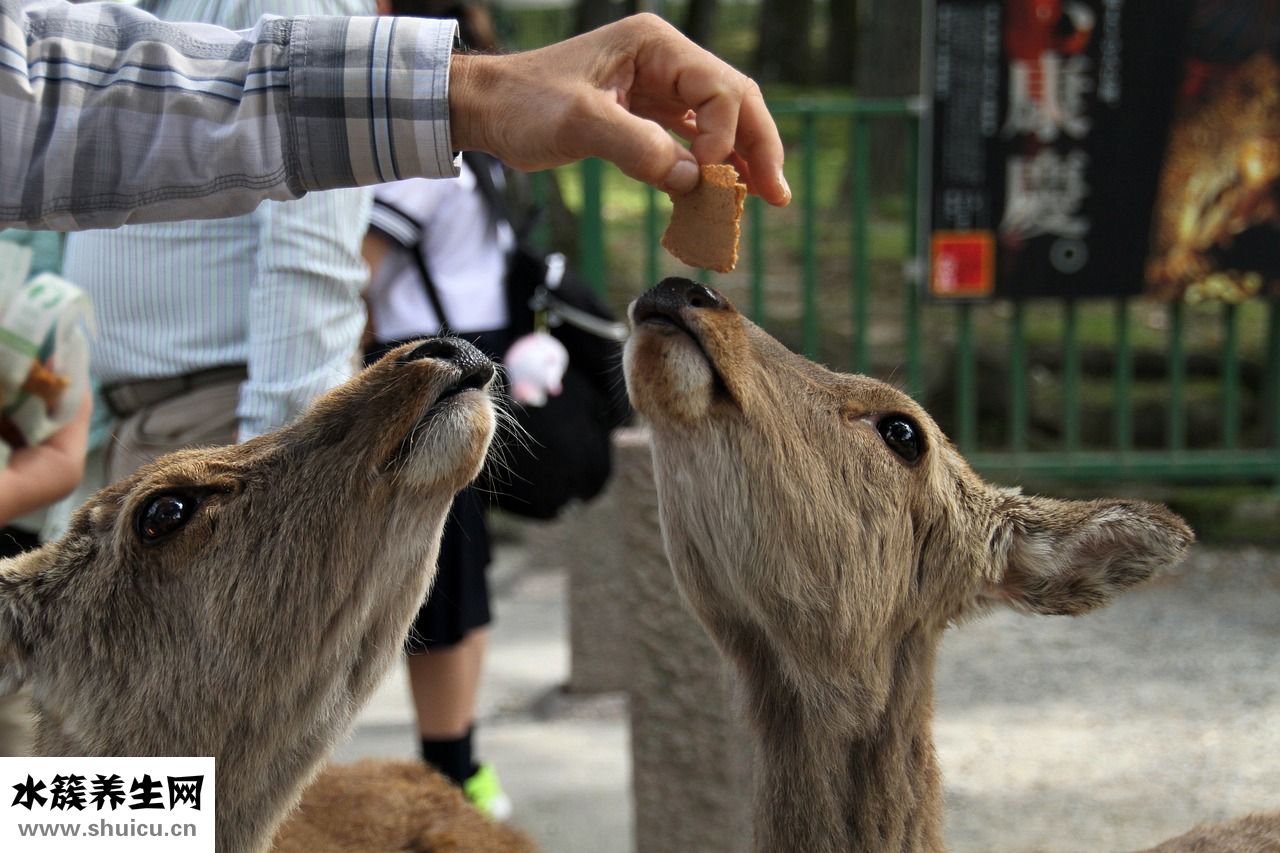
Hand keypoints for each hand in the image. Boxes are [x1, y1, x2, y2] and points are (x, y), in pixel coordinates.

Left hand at [449, 14, 789, 204]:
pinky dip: (709, 166)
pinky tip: (723, 193)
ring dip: (741, 159)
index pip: (718, 87)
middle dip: (758, 146)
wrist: (485, 108)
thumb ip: (638, 148)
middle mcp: (663, 59)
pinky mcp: (645, 113)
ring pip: (719, 121)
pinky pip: (691, 138)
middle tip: (777, 195)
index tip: (708, 176)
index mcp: (654, 45)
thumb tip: (693, 179)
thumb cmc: (523, 105)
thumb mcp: (579, 123)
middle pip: (733, 100)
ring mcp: (657, 86)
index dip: (726, 135)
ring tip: (764, 199)